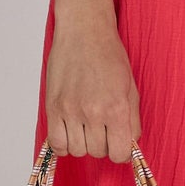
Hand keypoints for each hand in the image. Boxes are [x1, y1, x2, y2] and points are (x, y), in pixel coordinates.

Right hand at [43, 3, 141, 161]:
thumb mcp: (131, 88)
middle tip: (102, 128)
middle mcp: (93, 112)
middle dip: (103, 145)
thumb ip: (132, 120)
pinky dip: (64, 143)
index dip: (121, 151)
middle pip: (98, 153)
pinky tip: (71, 131)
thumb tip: (129, 145)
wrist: (84, 32)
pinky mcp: (53, 107)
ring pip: (77, 151)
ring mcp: (70, 110)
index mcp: (117, 108)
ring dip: (83, 144)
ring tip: (86, 127)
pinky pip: (56, 144)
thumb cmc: (109, 56)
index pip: (120, 153)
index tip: (118, 142)